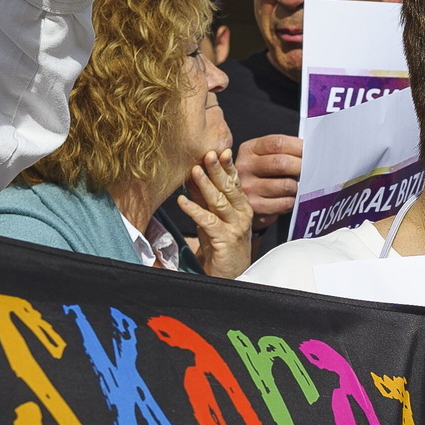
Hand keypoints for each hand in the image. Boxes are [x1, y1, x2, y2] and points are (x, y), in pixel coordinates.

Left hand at [176, 149, 253, 277]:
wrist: (230, 273)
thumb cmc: (222, 246)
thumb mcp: (214, 217)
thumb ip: (206, 198)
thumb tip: (196, 176)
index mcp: (241, 207)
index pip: (235, 182)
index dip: (228, 166)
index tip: (220, 150)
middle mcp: (242, 215)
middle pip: (229, 188)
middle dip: (218, 169)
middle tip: (208, 154)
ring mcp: (235, 227)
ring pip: (220, 202)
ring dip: (206, 185)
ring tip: (195, 171)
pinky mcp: (225, 240)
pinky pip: (208, 222)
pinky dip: (194, 210)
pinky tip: (182, 201)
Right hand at [236, 133, 301, 228]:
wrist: (241, 202)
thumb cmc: (261, 175)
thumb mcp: (264, 156)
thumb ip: (282, 151)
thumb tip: (310, 152)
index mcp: (249, 149)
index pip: (277, 143)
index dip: (298, 147)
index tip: (310, 151)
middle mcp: (245, 167)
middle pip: (281, 163)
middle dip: (301, 166)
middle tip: (310, 170)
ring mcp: (248, 188)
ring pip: (286, 185)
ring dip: (297, 186)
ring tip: (296, 186)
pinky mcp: (255, 207)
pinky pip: (285, 203)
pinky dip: (292, 201)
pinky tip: (290, 198)